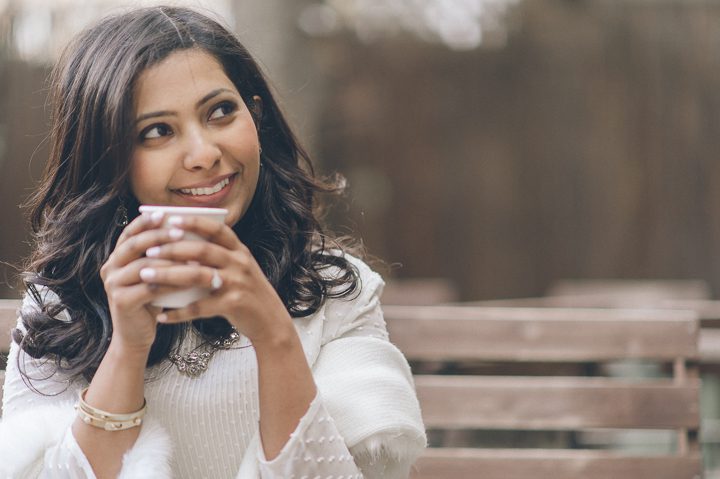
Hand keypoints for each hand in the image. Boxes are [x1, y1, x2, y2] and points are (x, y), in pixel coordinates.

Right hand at [100, 212, 187, 351]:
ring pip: (145, 266)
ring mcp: (113, 285)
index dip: (146, 222)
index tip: (165, 213)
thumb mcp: (153, 274)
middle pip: (135, 245)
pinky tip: (189, 281)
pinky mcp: (121, 301)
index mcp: (116, 257)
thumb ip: (159, 255)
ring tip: (194, 259)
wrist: (136, 335)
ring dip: (171, 261)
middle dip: (159, 236)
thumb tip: (186, 230)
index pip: (130, 233)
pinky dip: (172, 283)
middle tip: (181, 232)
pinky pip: (150, 288)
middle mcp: (110, 267)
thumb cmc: (151, 300)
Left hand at [136, 215, 293, 342]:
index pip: (216, 229)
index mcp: (240, 250)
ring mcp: (238, 283)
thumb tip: (179, 246)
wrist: (271, 321)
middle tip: (148, 250)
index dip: (193, 222)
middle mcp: (240, 263)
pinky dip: (179, 312)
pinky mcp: (233, 304)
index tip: (170, 220)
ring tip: (146, 276)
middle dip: (172, 249)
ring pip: (197, 276)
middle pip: (202, 250)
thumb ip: (218, 256)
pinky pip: (200, 307)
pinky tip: (162, 316)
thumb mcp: (239, 268)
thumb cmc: (247, 292)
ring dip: (168, 275)